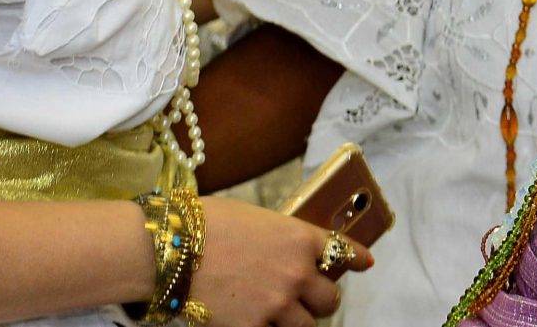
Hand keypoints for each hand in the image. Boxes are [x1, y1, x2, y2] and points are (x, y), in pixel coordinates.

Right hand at [192, 196, 371, 326]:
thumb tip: (288, 250)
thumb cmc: (207, 224)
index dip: (356, 259)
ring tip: (286, 315)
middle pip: (330, 299)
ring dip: (301, 320)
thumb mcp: (257, 219)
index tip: (364, 264)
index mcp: (300, 238)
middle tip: (308, 297)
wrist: (172, 248)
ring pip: (309, 325)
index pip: (343, 252)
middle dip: (320, 298)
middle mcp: (298, 273)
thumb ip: (281, 238)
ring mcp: (278, 304)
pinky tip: (260, 321)